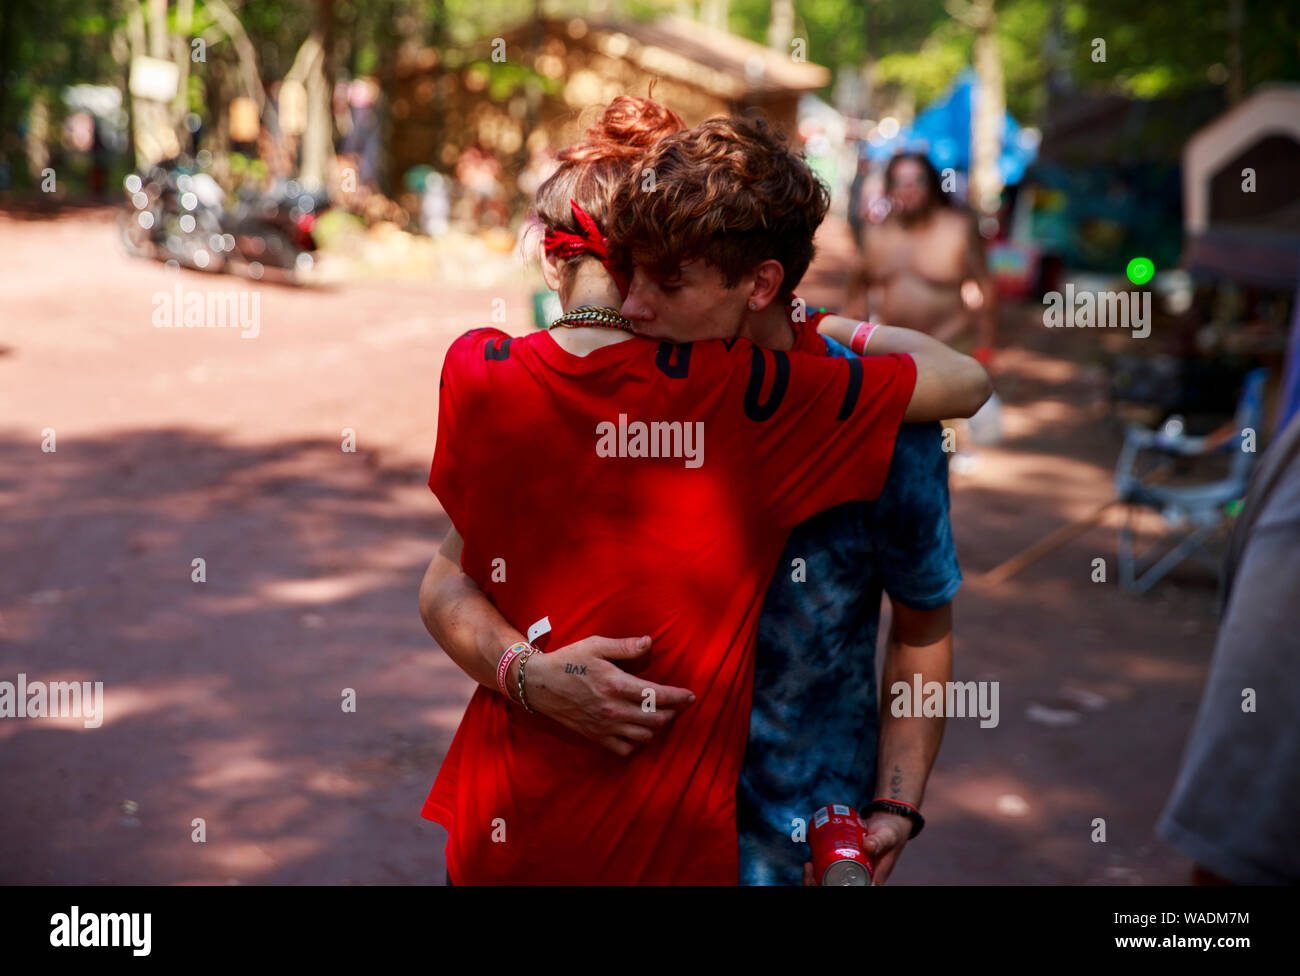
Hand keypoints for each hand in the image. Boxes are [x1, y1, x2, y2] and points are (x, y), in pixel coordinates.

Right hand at [523, 635, 695, 756]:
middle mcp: (614, 709)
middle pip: (656, 719)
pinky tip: (638, 731)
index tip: (691, 696)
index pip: (657, 695)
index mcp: (617, 684)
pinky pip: (624, 748)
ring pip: (644, 736)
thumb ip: (625, 646)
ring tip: (661, 716)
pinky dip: (636, 743)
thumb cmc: (568, 660)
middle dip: (672, 713)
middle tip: (678, 705)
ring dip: (657, 727)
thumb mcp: (596, 645)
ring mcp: (605, 726)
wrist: (538, 683)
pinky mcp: (595, 736)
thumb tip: (649, 642)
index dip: (679, 697)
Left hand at [802, 811, 912, 885]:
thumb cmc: (891, 832)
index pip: (852, 890)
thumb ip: (880, 841)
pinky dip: (818, 873)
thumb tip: (868, 846)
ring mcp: (853, 873)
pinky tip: (810, 863)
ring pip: (831, 883)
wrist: (888, 823)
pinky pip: (830, 874)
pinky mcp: (847, 865)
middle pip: (837, 888)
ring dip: (815, 880)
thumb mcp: (887, 836)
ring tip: (808, 864)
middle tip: (809, 867)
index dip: (833, 888)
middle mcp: (862, 880)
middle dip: (818, 883)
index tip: (819, 880)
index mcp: (873, 881)